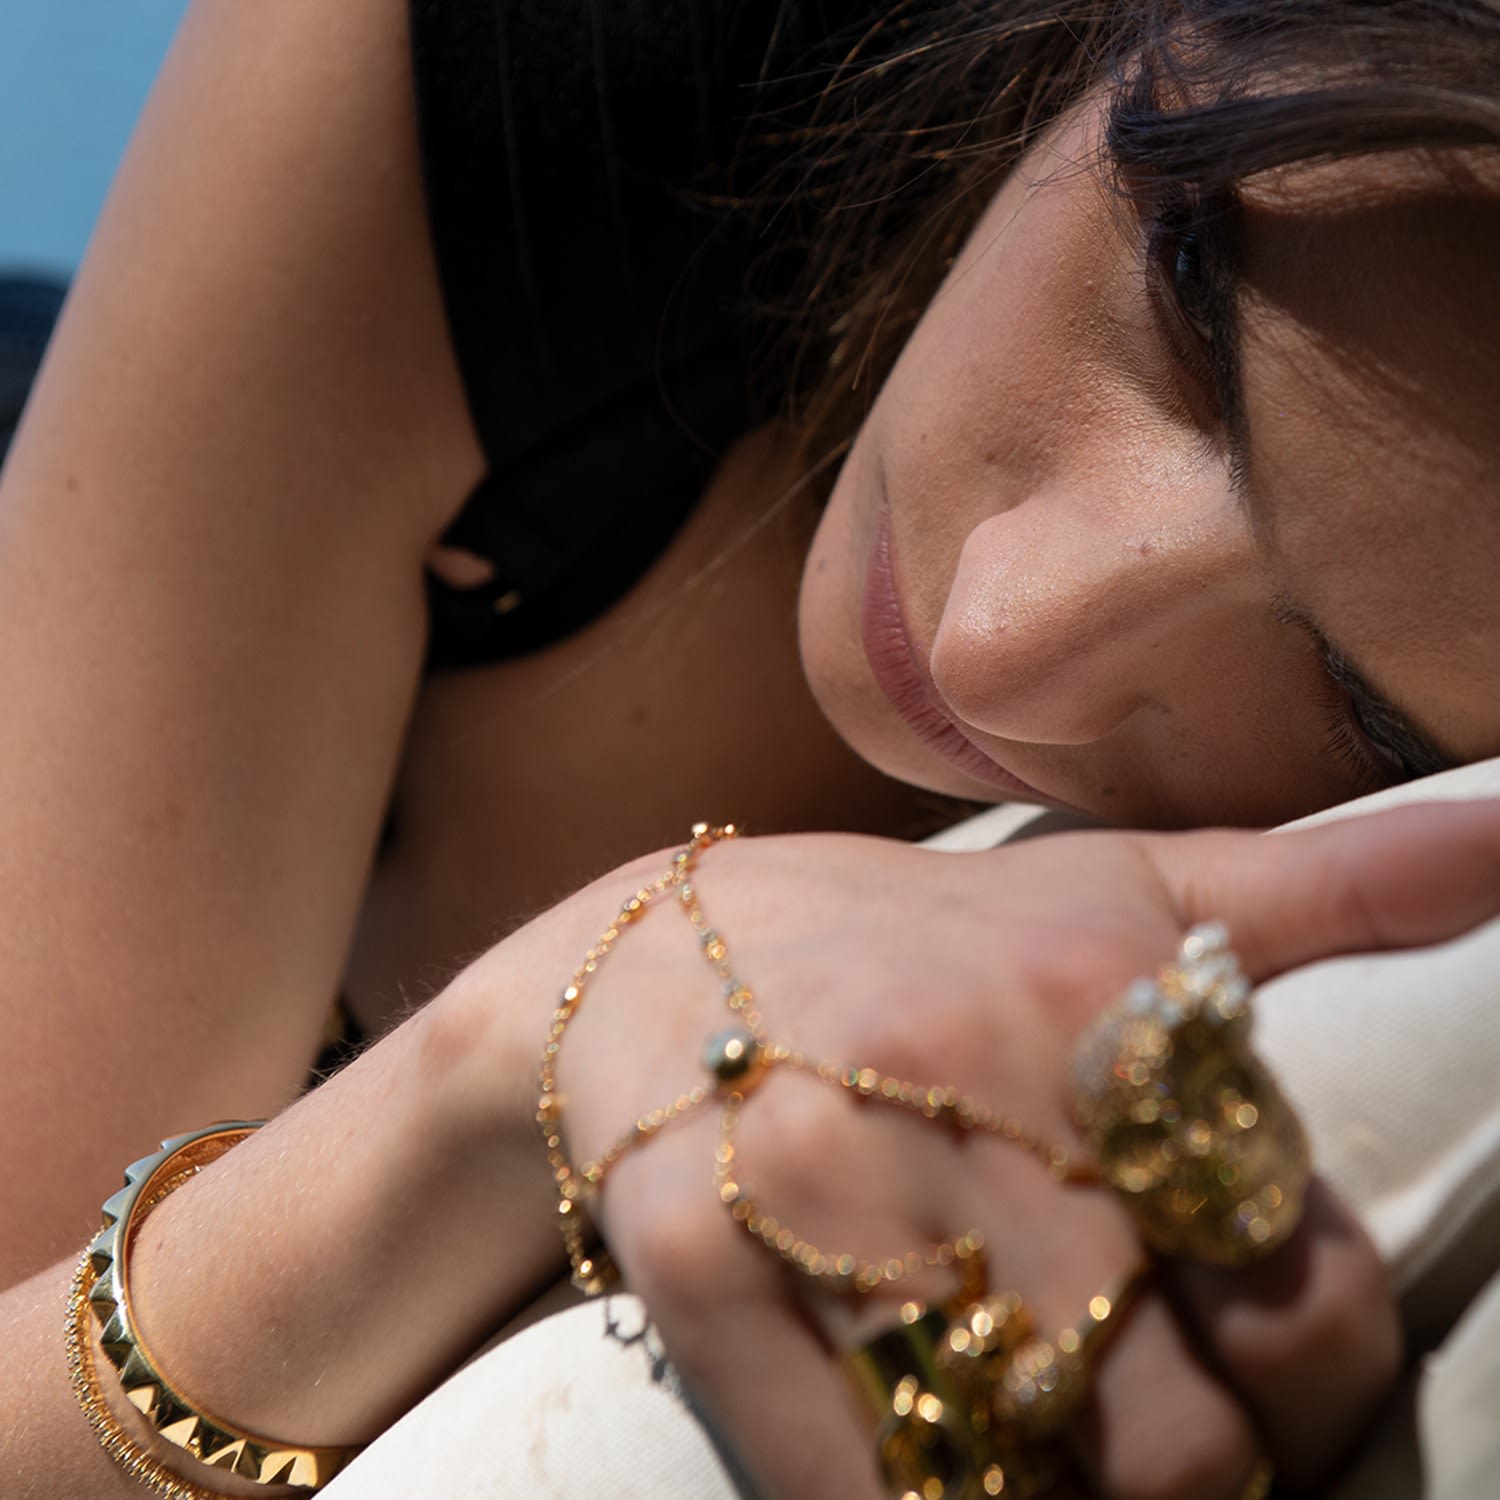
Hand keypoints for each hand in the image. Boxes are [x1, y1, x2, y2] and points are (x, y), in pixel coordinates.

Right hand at [549, 802, 1499, 1497]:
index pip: (1311, 1292)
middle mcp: (967, 1088)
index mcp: (1098, 993)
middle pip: (1184, 1437)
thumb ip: (1325, 888)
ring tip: (1034, 1421)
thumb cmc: (915, 936)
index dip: (1312, 1368)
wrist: (655, 958)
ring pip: (1031, 1488)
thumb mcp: (1114, 886)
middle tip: (1142, 1411)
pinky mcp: (702, 1269)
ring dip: (1056, 1495)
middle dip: (1196, 1465)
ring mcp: (823, 1188)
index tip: (1245, 1341)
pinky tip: (932, 1443)